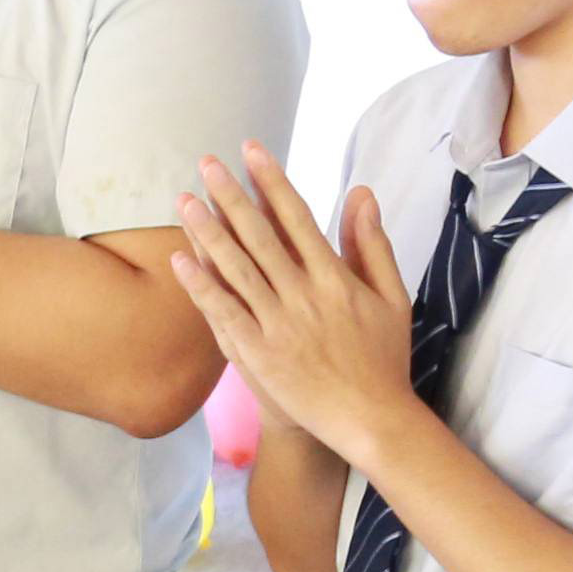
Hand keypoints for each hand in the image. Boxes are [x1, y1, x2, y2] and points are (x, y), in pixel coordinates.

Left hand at [166, 144, 416, 458]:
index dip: (272, 181)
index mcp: (336, 278)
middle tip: (207, 164)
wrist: (370, 420)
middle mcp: (304, 296)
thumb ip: (372, 244)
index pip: (297, 217)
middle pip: (259, 235)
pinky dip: (201, 286)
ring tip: (185, 201)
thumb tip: (361, 192)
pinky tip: (180, 260)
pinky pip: (224, 313)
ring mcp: (278, 325)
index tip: (252, 151)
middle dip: (231, 196)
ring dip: (207, 233)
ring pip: (236, 269)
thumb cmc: (383, 357)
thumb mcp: (392, 296)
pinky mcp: (258, 354)